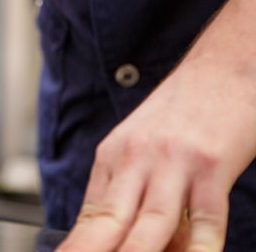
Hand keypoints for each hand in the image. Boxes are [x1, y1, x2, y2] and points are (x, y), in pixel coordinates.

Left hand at [58, 60, 255, 251]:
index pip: (89, 214)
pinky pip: (206, 218)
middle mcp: (136, 159)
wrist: (222, 66)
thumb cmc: (182, 109)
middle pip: (109, 221)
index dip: (76, 247)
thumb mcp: (140, 143)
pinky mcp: (212, 165)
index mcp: (113, 156)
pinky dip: (197, 248)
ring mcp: (174, 163)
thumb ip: (127, 188)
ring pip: (150, 224)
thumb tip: (115, 235)